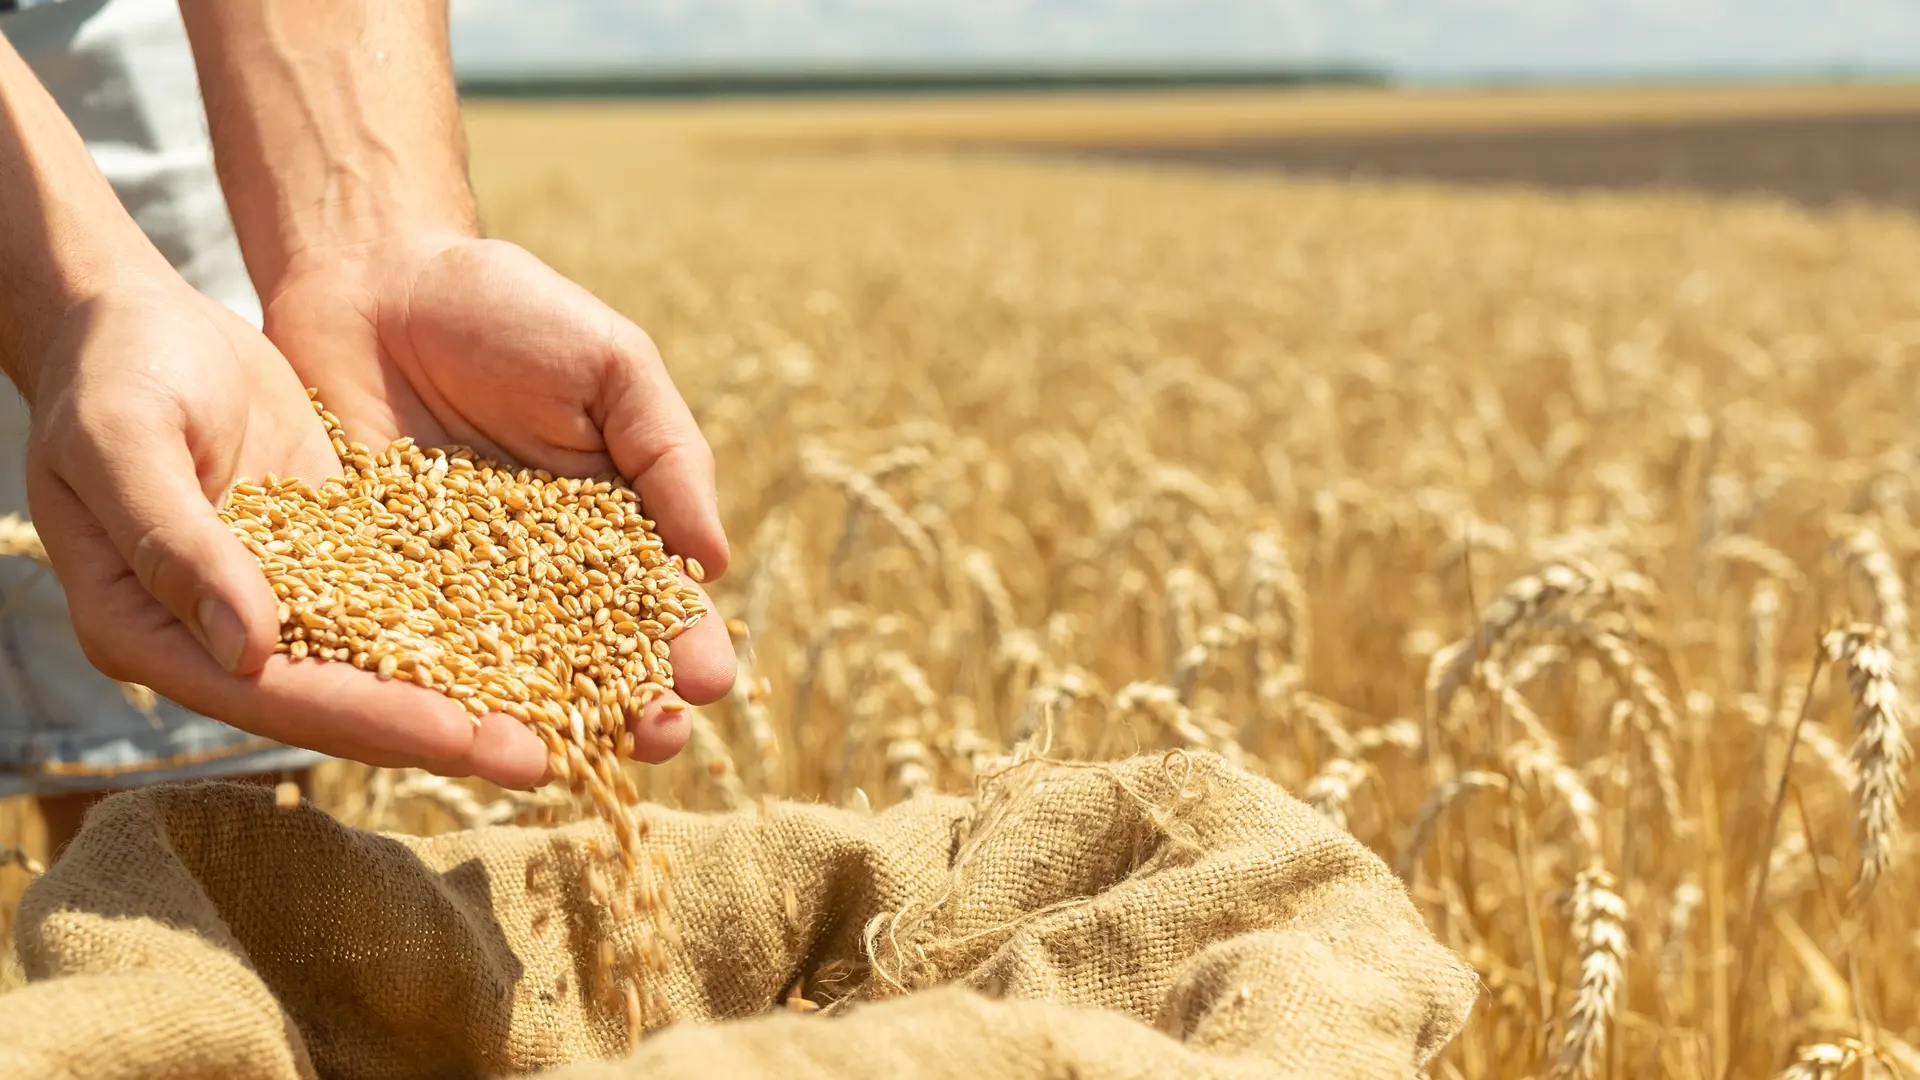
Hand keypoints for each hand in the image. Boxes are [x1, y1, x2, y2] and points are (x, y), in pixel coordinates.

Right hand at [24, 277, 548, 786]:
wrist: (130, 318)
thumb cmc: (108, 368)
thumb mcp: (125, 440)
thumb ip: (178, 544)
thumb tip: (252, 648)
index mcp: (144, 628)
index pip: (270, 693)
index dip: (364, 715)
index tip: (452, 734)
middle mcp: (215, 635)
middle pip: (338, 703)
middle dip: (439, 732)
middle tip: (536, 760)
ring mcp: (279, 602)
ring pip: (382, 667)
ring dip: (467, 698)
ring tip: (558, 729)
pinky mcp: (329, 561)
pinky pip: (402, 608)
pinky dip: (466, 631)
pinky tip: (542, 649)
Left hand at [261, 233, 733, 762]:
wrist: (371, 275)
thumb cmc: (508, 307)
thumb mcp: (611, 364)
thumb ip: (667, 453)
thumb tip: (714, 560)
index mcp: (611, 525)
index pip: (659, 602)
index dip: (687, 644)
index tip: (707, 680)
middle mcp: (541, 574)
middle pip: (593, 659)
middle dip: (630, 706)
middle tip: (655, 742)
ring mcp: (456, 589)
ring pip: (504, 673)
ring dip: (536, 723)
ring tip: (561, 762)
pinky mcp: (372, 587)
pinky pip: (403, 648)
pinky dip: (427, 690)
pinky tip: (448, 729)